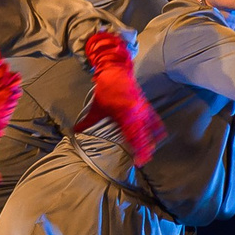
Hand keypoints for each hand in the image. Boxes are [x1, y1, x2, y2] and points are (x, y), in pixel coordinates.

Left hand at [75, 29, 163, 165]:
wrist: (116, 73)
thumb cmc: (105, 90)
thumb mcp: (96, 107)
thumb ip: (88, 121)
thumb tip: (75, 131)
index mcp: (125, 115)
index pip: (133, 137)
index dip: (137, 150)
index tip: (139, 161)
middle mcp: (137, 114)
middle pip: (144, 135)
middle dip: (145, 149)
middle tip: (144, 160)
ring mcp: (143, 109)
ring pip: (151, 129)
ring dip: (151, 140)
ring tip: (151, 152)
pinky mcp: (146, 105)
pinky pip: (155, 119)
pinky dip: (157, 128)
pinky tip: (160, 137)